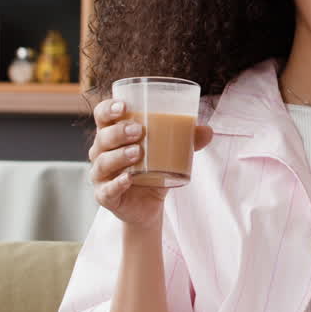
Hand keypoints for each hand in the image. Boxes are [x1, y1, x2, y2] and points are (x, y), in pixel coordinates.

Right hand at [88, 98, 213, 225]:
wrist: (149, 206)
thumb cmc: (154, 169)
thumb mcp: (171, 153)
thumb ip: (187, 140)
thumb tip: (208, 130)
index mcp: (113, 135)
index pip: (102, 116)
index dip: (108, 109)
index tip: (124, 106)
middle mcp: (102, 153)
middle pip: (103, 137)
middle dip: (118, 132)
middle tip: (139, 130)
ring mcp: (101, 176)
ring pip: (103, 162)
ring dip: (119, 156)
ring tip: (138, 152)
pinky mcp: (106, 196)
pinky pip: (107, 190)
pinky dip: (117, 184)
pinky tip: (128, 179)